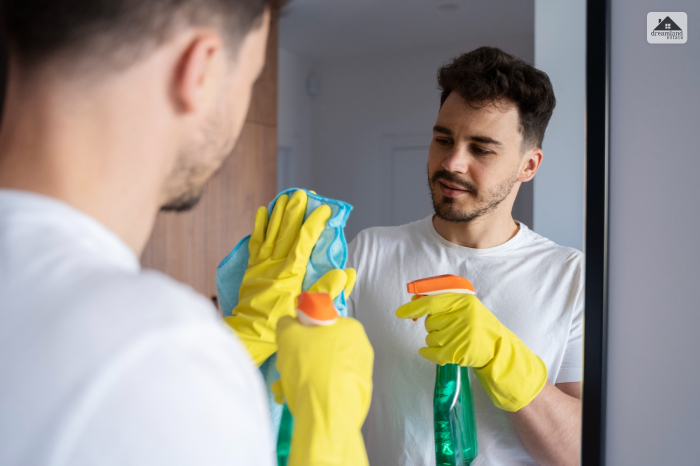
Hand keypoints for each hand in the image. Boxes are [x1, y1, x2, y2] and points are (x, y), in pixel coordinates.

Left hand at [224, 190, 329, 365]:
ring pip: (271, 233)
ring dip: (279, 213)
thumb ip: (328, 291)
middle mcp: (275, 264)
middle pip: (286, 232)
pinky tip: (262, 212)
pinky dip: (259, 226)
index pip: (304, 241)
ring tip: (285, 196)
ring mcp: (262, 264)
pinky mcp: (252, 268)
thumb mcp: (309, 312)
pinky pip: (256, 243)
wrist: (251, 333)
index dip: (315, 224)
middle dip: (295, 211)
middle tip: (302, 194)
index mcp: (291, 273)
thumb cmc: (282, 323)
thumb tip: (345, 272)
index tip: (324, 210)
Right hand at [272, 315, 372, 465]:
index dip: (301, 334)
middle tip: (284, 369)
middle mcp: (361, 348)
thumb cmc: (308, 365)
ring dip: (302, 376)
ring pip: (324, 369)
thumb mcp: (288, 334)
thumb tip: (290, 323)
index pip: (321, 324)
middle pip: (321, 348)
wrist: (326, 412)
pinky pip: (331, 386)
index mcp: (351, 328)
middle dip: (299, 359)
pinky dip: (315, 390)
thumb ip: (287, 322)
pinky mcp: (358, 394)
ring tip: (285, 388)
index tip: (289, 347)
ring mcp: (362, 373)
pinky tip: (299, 399)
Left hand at [396, 293, 546, 411]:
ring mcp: (461, 335)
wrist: (497, 347)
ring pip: (430, 338)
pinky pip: (432, 352)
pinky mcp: (458, 352)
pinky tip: (429, 352)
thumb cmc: (477, 324)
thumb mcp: (466, 307)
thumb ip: (442, 303)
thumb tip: (414, 302)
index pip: (432, 303)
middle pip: (430, 322)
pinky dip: (427, 353)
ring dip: (435, 340)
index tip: (401, 313)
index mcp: (463, 301)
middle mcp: (462, 317)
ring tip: (452, 339)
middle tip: (450, 328)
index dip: (414, 308)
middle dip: (434, 326)